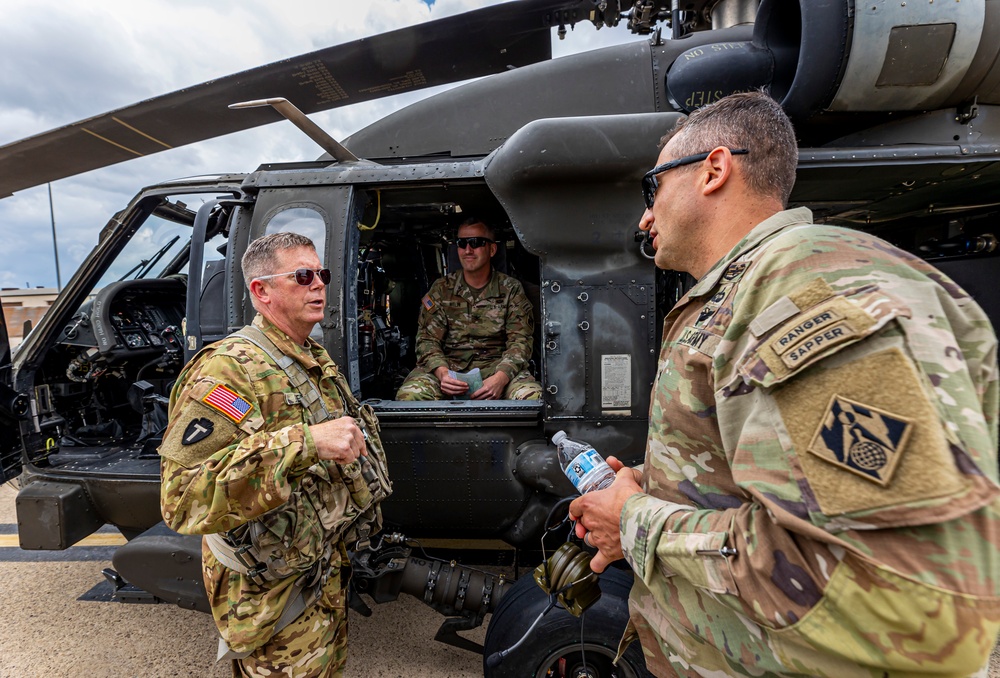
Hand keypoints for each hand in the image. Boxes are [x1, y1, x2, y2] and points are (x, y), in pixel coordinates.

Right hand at [311, 416, 366, 463]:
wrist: (308, 439)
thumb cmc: (319, 435)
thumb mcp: (336, 428)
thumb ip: (348, 433)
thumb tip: (359, 446)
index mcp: (349, 421)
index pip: (361, 436)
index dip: (362, 446)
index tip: (363, 452)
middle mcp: (351, 428)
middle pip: (360, 446)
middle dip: (351, 452)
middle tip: (340, 452)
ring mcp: (348, 438)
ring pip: (355, 454)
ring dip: (346, 456)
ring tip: (334, 451)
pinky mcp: (345, 448)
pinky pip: (350, 460)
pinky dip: (342, 461)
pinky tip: (334, 456)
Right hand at [434, 366, 469, 396]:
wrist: (442, 375)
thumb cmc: (448, 373)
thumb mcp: (452, 373)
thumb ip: (457, 376)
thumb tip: (466, 379)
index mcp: (445, 378)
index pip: (454, 382)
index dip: (460, 383)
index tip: (466, 384)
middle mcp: (443, 384)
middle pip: (453, 388)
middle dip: (461, 388)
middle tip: (467, 388)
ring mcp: (443, 389)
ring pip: (452, 392)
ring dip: (460, 392)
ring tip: (465, 390)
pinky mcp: (444, 392)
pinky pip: (451, 394)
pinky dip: (457, 394)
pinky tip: (462, 392)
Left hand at [472, 371, 508, 399]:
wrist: (501, 379)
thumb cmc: (492, 379)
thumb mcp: (485, 381)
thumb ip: (480, 386)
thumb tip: (474, 389)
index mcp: (486, 387)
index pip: (477, 394)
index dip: (472, 396)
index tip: (470, 397)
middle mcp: (489, 392)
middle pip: (480, 398)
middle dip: (475, 399)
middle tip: (472, 400)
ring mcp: (493, 395)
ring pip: (484, 401)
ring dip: (480, 401)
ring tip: (476, 401)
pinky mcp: (496, 397)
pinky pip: (489, 401)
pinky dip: (486, 401)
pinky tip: (483, 401)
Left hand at [568, 457, 642, 572]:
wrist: (645, 520)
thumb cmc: (633, 501)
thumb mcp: (626, 479)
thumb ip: (620, 471)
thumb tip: (616, 465)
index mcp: (589, 504)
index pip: (574, 507)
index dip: (577, 509)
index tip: (581, 510)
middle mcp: (590, 522)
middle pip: (583, 524)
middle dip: (589, 522)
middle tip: (601, 519)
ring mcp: (598, 538)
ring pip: (589, 540)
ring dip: (595, 538)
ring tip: (606, 534)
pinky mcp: (607, 552)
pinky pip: (597, 562)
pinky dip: (597, 563)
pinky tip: (600, 560)